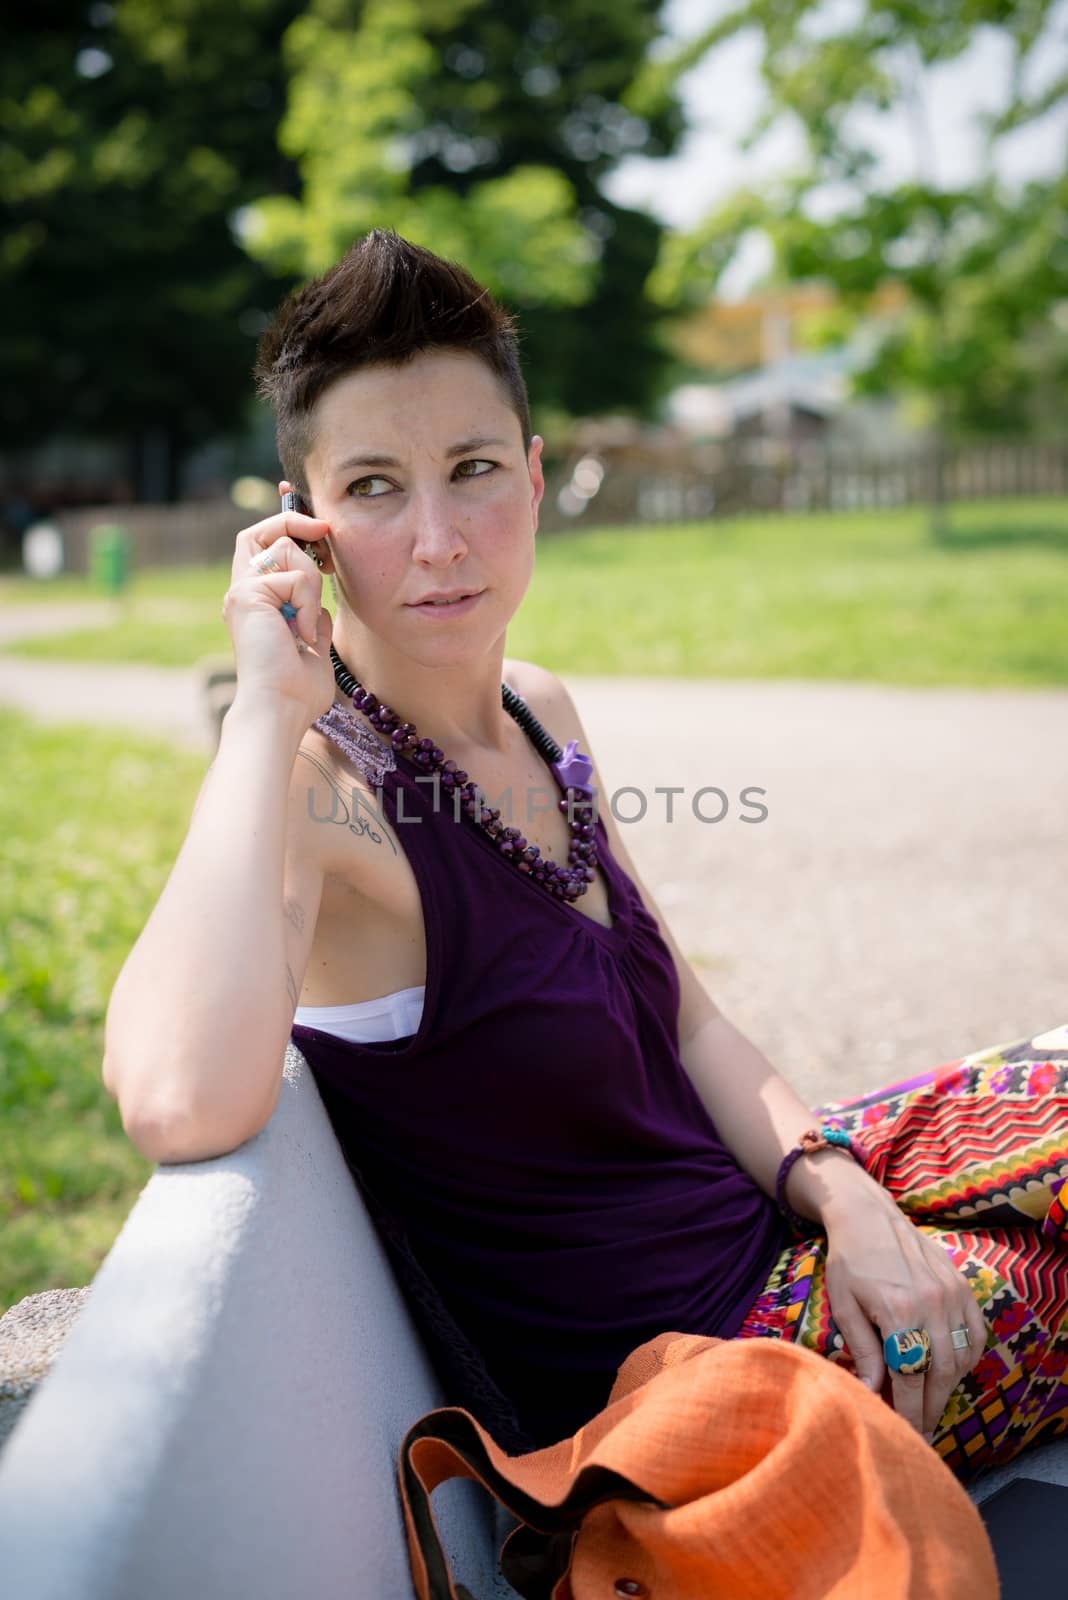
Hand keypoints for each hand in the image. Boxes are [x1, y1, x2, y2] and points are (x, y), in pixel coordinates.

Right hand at [221, 496, 334, 725]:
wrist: (281, 708)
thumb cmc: (298, 689)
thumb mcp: (313, 641)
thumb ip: (313, 615)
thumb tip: (322, 603)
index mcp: (255, 601)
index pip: (260, 541)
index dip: (280, 516)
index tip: (294, 493)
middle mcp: (242, 591)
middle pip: (264, 532)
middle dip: (297, 526)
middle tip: (323, 537)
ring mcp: (241, 590)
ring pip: (291, 552)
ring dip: (313, 588)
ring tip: (307, 628)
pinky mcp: (247, 593)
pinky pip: (297, 575)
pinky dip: (309, 604)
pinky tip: (301, 634)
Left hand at [820, 1184, 987, 1435]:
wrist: (868, 1217)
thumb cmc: (848, 1262)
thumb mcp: (844, 1306)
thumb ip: (862, 1351)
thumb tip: (871, 1394)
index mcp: (899, 1311)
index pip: (909, 1378)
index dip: (908, 1411)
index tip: (906, 1435)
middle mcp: (932, 1304)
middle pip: (939, 1374)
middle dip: (930, 1408)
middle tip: (921, 1430)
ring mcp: (952, 1295)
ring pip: (960, 1358)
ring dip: (948, 1388)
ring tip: (930, 1404)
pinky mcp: (963, 1287)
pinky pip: (975, 1335)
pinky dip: (966, 1358)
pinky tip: (948, 1370)